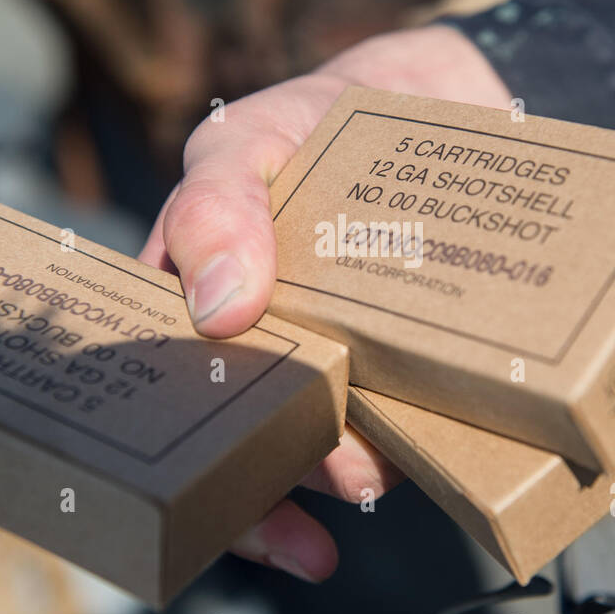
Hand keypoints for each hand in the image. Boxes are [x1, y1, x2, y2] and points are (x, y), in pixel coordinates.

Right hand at [139, 24, 510, 581]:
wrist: (427, 104)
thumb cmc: (306, 124)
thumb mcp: (243, 145)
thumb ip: (213, 206)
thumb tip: (218, 308)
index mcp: (198, 326)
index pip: (171, 418)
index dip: (188, 479)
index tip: (226, 509)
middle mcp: (268, 366)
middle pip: (258, 456)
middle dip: (288, 488)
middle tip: (337, 476)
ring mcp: (346, 376)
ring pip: (342, 454)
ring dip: (361, 470)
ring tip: (376, 465)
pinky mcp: (419, 373)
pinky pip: (421, 428)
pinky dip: (430, 442)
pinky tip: (443, 443)